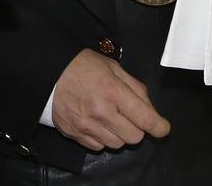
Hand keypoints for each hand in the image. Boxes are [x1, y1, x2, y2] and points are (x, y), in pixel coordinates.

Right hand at [51, 49, 169, 150]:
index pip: (145, 118)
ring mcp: (86, 125)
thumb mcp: (112, 67)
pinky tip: (95, 123)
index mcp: (113, 91)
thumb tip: (150, 108)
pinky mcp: (73, 133)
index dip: (160, 126)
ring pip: (117, 145)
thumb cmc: (82, 65)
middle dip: (137, 128)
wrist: (48, 71)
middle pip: (134, 137)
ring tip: (109, 117)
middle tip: (128, 115)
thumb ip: (134, 87)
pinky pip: (98, 147)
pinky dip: (101, 138)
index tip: (163, 128)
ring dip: (119, 134)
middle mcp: (100, 112)